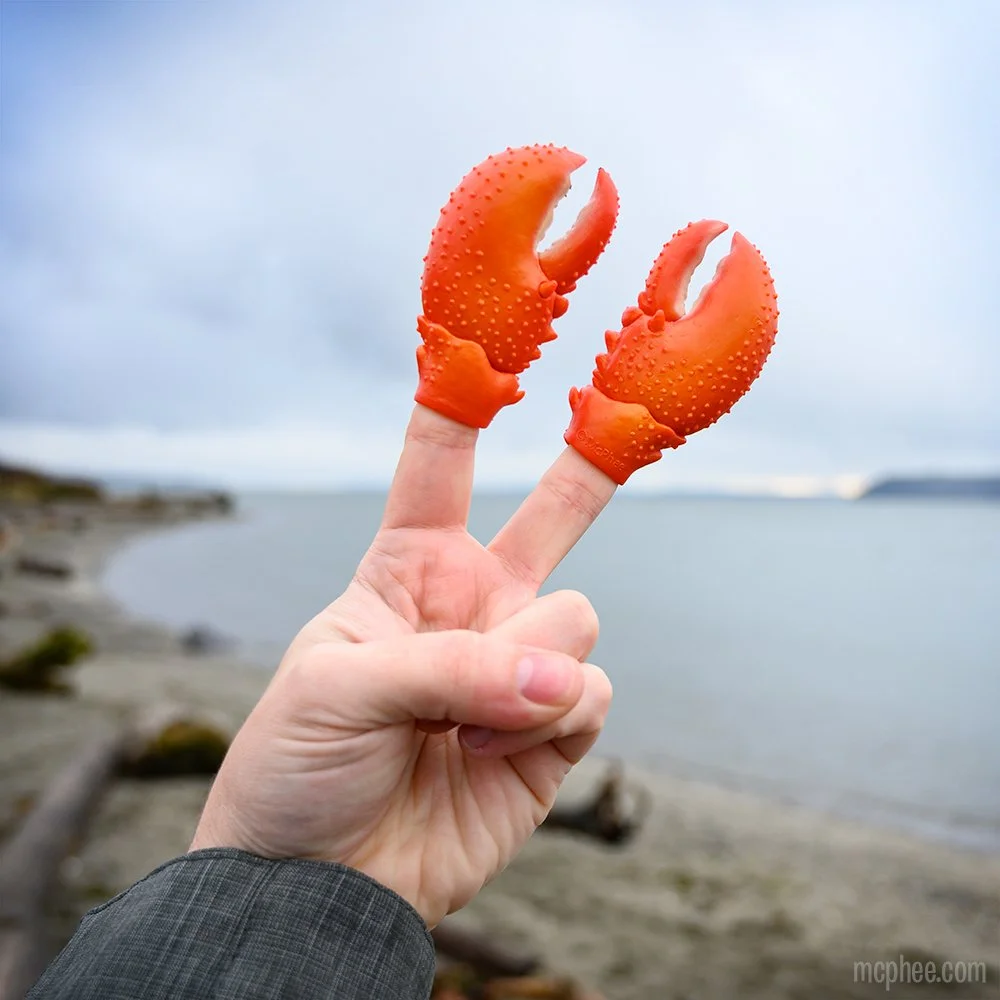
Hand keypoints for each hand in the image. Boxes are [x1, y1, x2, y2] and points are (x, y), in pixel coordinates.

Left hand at [191, 406, 616, 926]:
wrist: (319, 884)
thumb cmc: (297, 768)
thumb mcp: (338, 689)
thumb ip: (452, 666)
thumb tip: (562, 676)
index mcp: (408, 567)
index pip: (439, 462)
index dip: (462, 401)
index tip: (485, 337)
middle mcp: (475, 602)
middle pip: (555, 510)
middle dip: (593, 458)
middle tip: (636, 410)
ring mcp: (519, 663)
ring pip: (577, 616)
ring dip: (527, 668)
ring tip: (467, 720)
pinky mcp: (554, 728)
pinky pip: (590, 692)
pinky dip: (550, 719)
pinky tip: (496, 750)